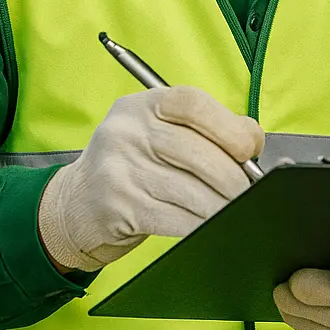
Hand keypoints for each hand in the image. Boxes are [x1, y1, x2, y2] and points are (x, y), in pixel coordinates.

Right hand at [37, 86, 263, 271]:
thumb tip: (254, 143)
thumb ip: (204, 129)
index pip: (193, 103)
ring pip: (192, 191)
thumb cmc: (136, 164)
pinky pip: (176, 219)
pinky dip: (201, 225)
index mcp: (143, 104)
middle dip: (234, 178)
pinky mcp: (119, 208)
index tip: (249, 149)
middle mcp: (127, 131)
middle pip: (198, 153)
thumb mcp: (159, 132)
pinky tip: (212, 226)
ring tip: (235, 210)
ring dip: (222, 206)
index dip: (229, 126)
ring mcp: (120, 169)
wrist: (76, 206)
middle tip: (248, 191)